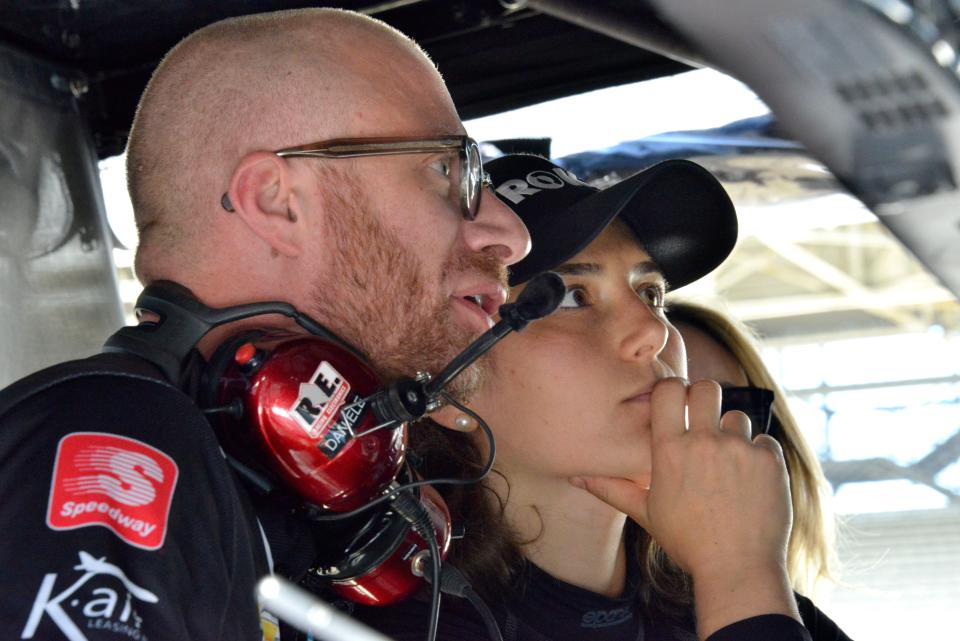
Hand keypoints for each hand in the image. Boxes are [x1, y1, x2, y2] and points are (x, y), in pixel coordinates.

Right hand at [570, 377, 798, 636]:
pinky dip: (759, 457)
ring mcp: (739, 449)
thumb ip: (613, 488)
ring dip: (734, 434)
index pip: (669, 391)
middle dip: (706, 400)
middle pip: (707, 389)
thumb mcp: (647, 513)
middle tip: (706, 422)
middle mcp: (703, 442)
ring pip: (737, 417)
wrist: (737, 569)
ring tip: (730, 466)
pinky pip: (764, 441)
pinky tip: (752, 483)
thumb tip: (576, 477)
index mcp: (669, 451)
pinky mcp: (769, 460)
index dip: (674, 390)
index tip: (678, 402)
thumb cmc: (688, 542)